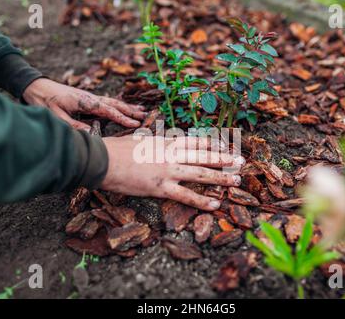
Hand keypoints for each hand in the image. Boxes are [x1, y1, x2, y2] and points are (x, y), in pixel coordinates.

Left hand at [23, 78, 146, 129]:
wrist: (37, 87)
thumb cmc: (46, 101)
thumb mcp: (57, 116)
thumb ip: (74, 125)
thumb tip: (91, 134)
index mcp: (86, 102)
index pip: (108, 111)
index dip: (122, 118)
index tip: (135, 124)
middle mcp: (91, 98)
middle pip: (116, 104)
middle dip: (131, 111)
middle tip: (146, 116)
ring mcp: (91, 98)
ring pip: (114, 102)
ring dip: (128, 107)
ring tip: (142, 111)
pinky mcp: (88, 99)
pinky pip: (108, 103)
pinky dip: (119, 106)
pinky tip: (124, 109)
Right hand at [100, 136, 244, 210]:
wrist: (102, 158)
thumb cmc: (116, 149)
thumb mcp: (139, 140)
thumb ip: (153, 143)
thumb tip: (158, 142)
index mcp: (165, 141)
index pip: (195, 141)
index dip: (212, 144)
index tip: (225, 145)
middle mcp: (171, 154)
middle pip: (203, 156)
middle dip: (224, 158)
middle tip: (241, 162)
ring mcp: (168, 171)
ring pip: (201, 174)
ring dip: (221, 178)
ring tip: (237, 182)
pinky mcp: (160, 187)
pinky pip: (186, 196)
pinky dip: (202, 201)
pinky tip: (216, 204)